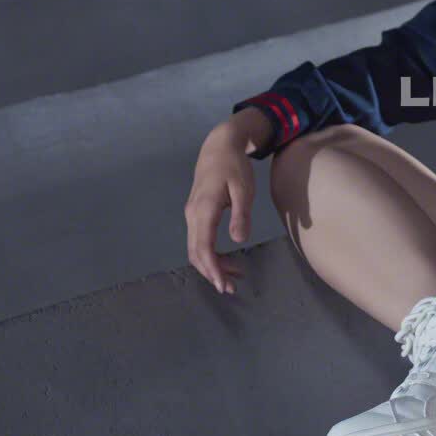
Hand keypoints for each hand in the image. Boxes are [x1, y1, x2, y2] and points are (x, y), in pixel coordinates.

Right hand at [185, 120, 256, 294]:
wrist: (219, 146)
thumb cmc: (234, 166)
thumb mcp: (243, 188)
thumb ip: (241, 214)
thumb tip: (239, 241)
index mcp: (204, 210)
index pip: (204, 247)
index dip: (213, 268)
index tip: (224, 284)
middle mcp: (193, 215)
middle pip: (196, 252)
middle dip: (212, 273)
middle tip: (231, 289)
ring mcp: (192, 214)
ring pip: (196, 248)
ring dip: (212, 265)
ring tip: (234, 277)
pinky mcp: (196, 214)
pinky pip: (200, 240)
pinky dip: (212, 254)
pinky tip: (229, 259)